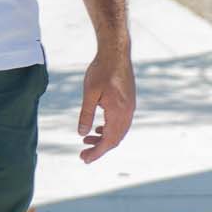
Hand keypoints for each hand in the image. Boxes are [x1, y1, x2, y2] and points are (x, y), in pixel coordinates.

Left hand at [77, 41, 133, 163]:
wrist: (116, 52)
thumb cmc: (101, 70)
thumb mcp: (89, 93)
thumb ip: (86, 114)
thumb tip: (81, 133)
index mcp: (119, 112)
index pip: (109, 140)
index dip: (97, 152)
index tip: (84, 159)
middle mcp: (127, 112)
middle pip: (115, 139)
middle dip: (99, 148)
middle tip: (83, 155)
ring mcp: (130, 107)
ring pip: (118, 131)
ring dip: (104, 138)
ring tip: (86, 140)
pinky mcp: (128, 102)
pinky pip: (121, 122)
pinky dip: (109, 129)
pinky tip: (98, 128)